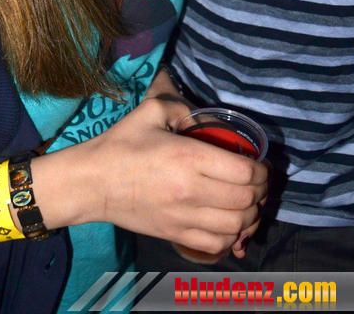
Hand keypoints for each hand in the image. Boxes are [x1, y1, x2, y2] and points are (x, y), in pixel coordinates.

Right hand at [30, 96, 268, 257]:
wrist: (92, 182)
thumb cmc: (121, 144)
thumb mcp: (151, 111)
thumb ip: (181, 108)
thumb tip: (205, 118)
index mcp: (188, 157)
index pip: (244, 171)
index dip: (261, 169)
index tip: (261, 164)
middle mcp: (191, 190)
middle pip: (246, 200)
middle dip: (261, 192)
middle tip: (259, 182)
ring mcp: (183, 217)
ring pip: (236, 226)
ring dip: (250, 215)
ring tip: (249, 204)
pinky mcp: (174, 235)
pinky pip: (216, 245)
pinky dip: (231, 237)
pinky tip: (230, 225)